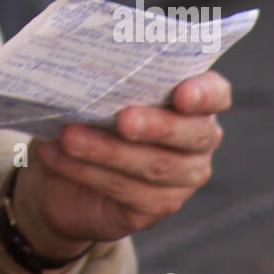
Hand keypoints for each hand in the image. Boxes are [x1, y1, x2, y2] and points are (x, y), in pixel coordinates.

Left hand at [12, 72, 231, 259]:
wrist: (62, 172)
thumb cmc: (89, 115)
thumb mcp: (98, 92)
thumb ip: (107, 79)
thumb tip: (83, 65)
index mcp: (193, 101)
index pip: (215, 94)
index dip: (204, 94)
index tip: (181, 93)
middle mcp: (198, 141)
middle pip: (192, 135)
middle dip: (155, 125)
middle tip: (123, 119)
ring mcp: (182, 179)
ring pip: (154, 166)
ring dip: (107, 151)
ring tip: (70, 137)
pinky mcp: (155, 208)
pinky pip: (126, 191)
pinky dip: (87, 171)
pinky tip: (57, 156)